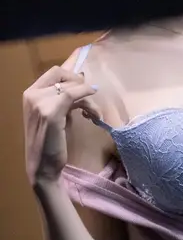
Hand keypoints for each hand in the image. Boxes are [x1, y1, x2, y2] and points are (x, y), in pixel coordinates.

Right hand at [23, 66, 100, 190]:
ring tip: (95, 113)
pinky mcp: (51, 113)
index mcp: (30, 94)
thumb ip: (62, 101)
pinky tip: (94, 109)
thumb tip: (81, 84)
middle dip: (80, 82)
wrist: (42, 166)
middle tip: (92, 95)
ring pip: (71, 86)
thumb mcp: (54, 117)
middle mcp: (32, 95)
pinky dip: (86, 96)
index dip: (72, 76)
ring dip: (88, 97)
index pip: (54, 73)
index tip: (85, 87)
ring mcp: (40, 103)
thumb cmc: (49, 144)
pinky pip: (72, 95)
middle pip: (61, 74)